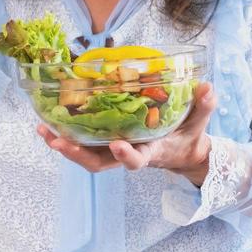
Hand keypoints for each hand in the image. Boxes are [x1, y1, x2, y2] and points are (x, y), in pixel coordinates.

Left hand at [37, 81, 219, 184]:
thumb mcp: (199, 123)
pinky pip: (84, 144)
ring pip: (86, 156)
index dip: (126, 155)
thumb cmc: (188, 136)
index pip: (137, 159)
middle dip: (78, 155)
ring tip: (44, 132)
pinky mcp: (107, 144)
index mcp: (152, 151)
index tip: (117, 144)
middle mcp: (129, 154)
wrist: (181, 153)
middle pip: (100, 163)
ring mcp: (115, 151)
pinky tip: (48, 124)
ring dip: (64, 146)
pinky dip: (65, 136)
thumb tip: (207, 87)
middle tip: (58, 143)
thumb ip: (203, 107)